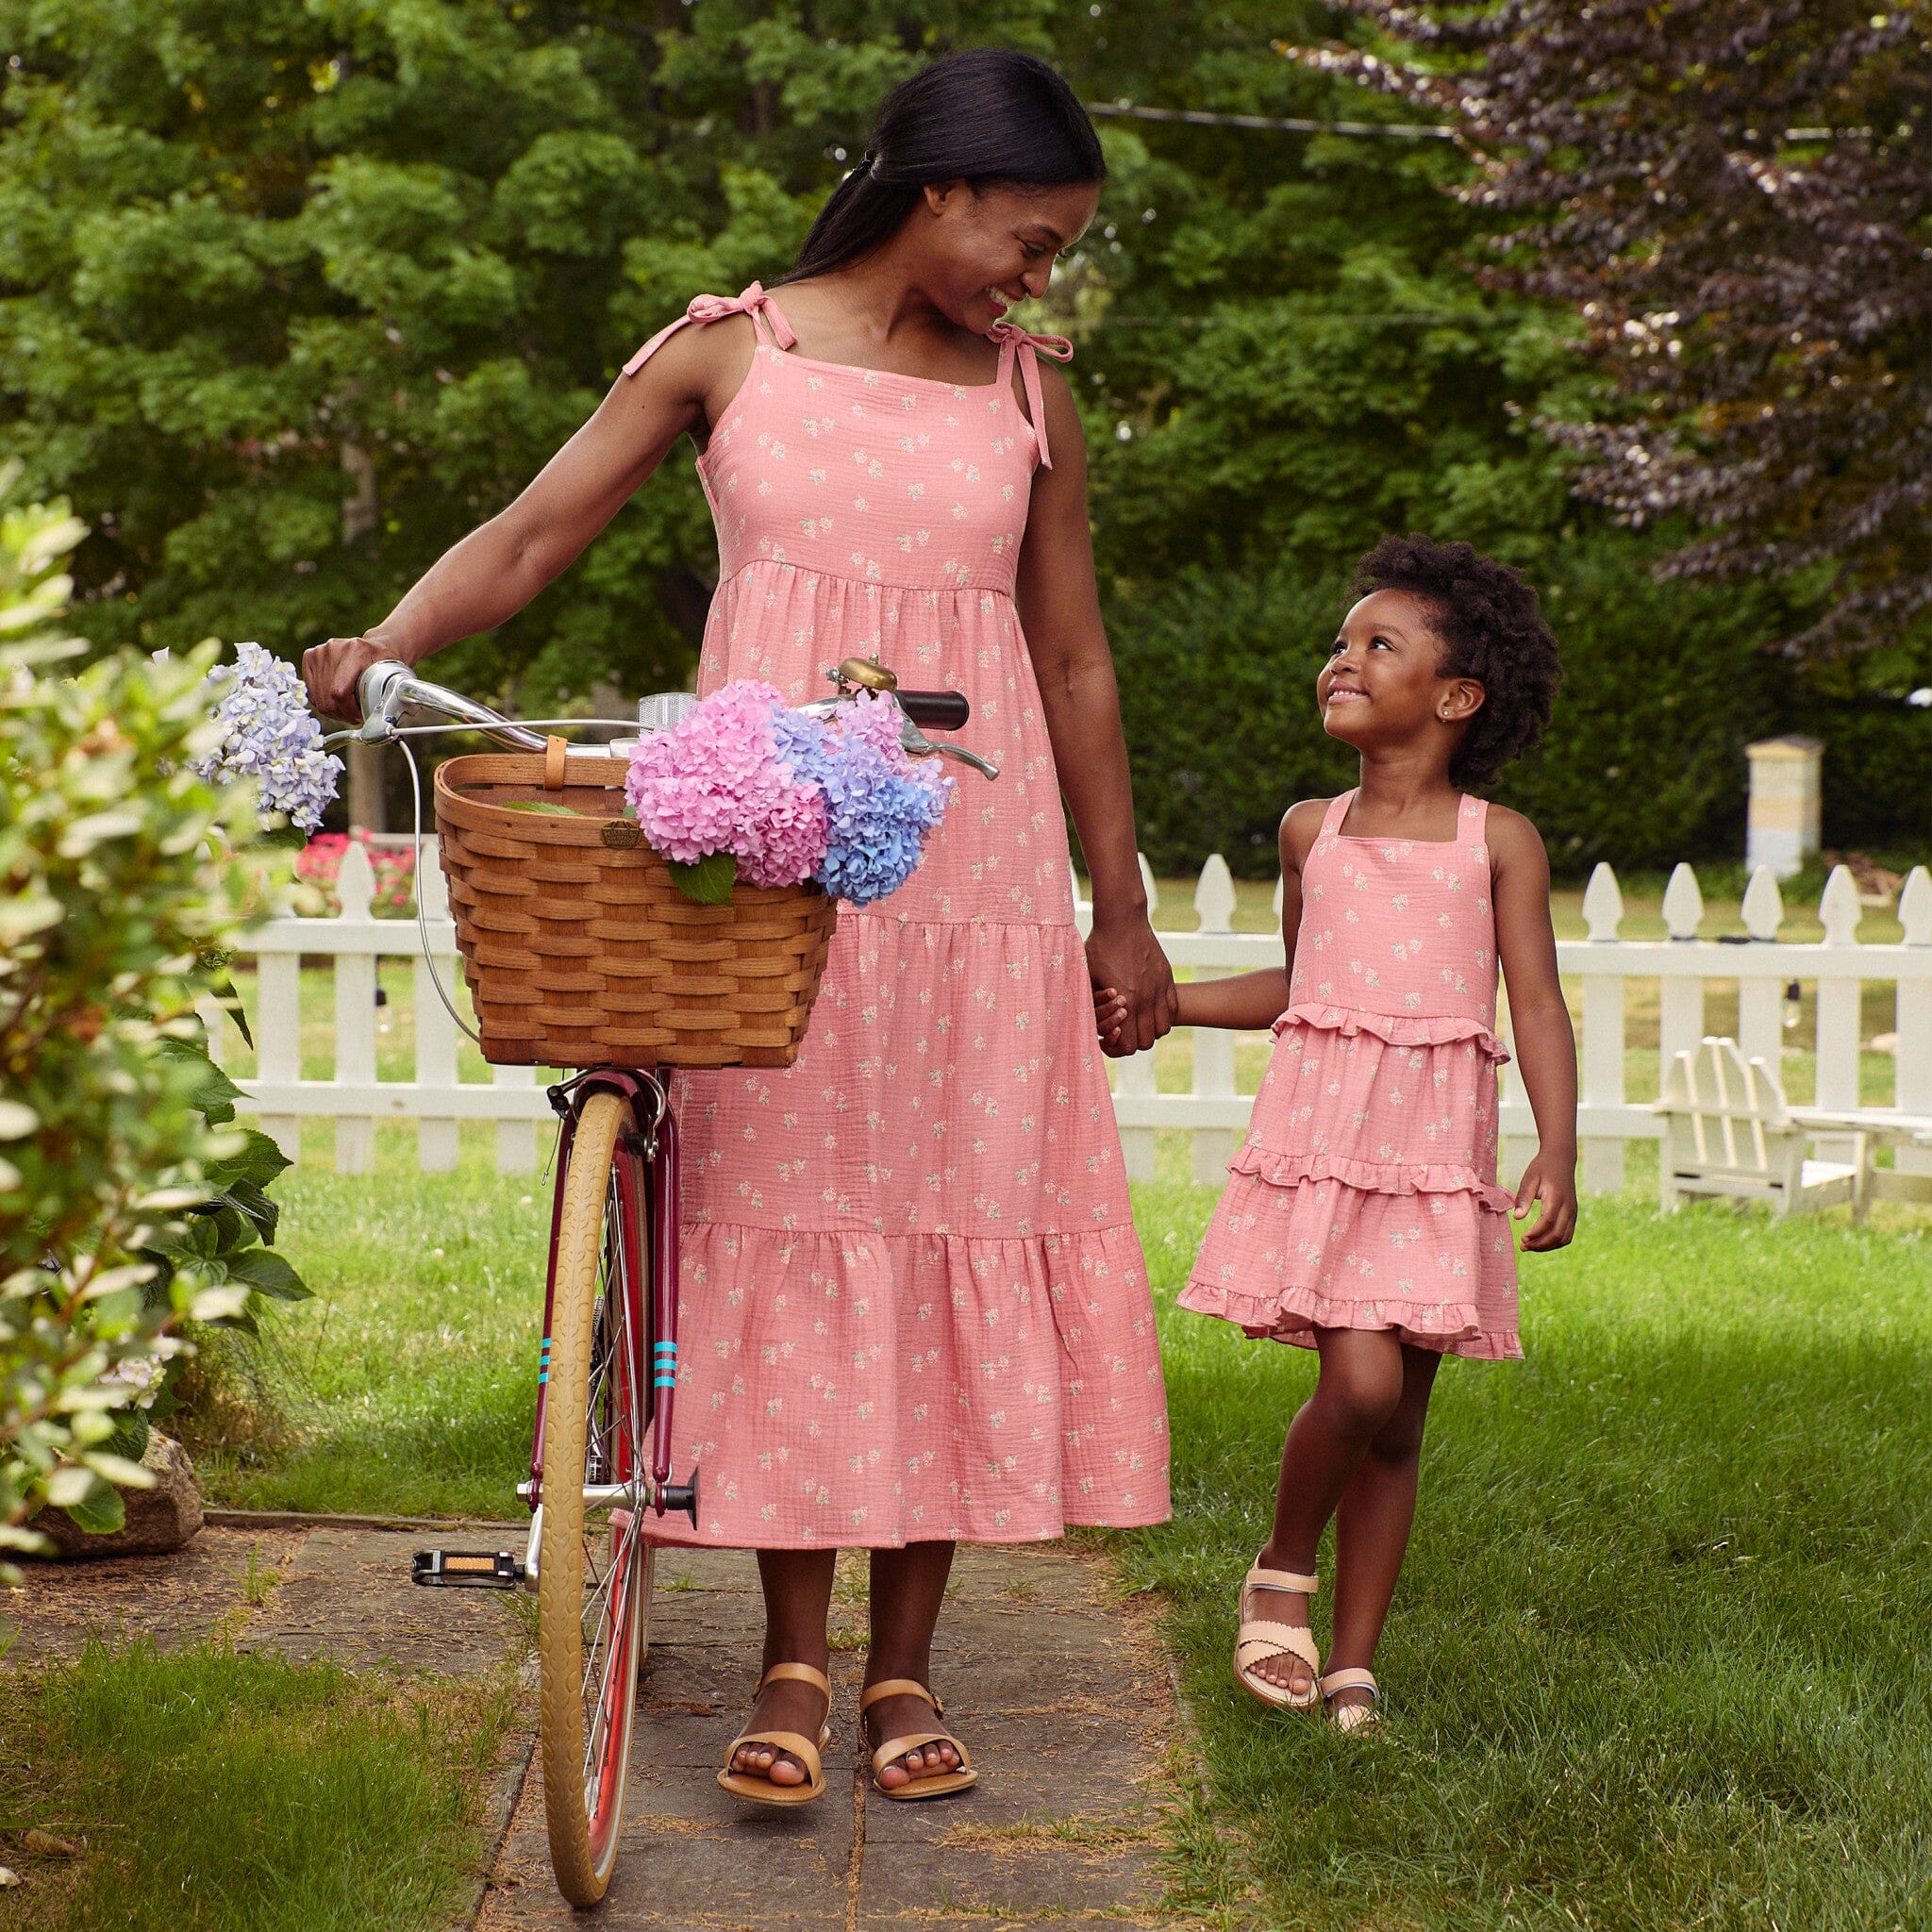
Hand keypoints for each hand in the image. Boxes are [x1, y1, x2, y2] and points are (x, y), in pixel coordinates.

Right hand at [301, 634, 393, 721]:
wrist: (373, 648)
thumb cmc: (384, 665)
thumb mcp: (393, 677)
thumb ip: (387, 695)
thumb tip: (380, 720)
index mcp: (355, 651)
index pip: (339, 693)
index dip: (349, 711)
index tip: (360, 714)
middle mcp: (333, 648)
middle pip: (327, 699)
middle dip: (343, 713)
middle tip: (356, 714)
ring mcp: (319, 652)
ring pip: (319, 699)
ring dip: (334, 710)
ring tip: (348, 707)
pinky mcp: (310, 657)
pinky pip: (312, 692)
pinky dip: (324, 701)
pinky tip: (337, 699)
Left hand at [1084, 910, 1176, 1056]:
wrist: (1122, 920)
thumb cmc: (1099, 947)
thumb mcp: (1087, 976)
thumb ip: (1091, 1003)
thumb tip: (1086, 1023)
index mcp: (1126, 1003)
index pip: (1129, 1046)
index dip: (1118, 1048)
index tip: (1108, 1038)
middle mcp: (1146, 1000)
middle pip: (1147, 1042)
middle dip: (1133, 1041)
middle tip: (1121, 1031)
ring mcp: (1159, 989)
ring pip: (1162, 1028)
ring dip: (1150, 1030)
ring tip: (1136, 1021)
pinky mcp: (1167, 979)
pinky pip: (1172, 1009)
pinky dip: (1162, 1015)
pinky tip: (1149, 1008)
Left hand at [1513, 1151, 1577, 1251]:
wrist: (1561, 1159)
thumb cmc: (1542, 1168)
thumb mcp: (1529, 1179)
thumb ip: (1523, 1198)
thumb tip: (1517, 1218)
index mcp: (1557, 1197)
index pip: (1548, 1221)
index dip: (1535, 1233)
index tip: (1522, 1238)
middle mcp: (1569, 1207)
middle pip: (1558, 1234)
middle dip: (1540, 1244)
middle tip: (1523, 1246)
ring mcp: (1573, 1212)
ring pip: (1564, 1238)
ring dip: (1547, 1246)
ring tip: (1530, 1246)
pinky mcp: (1573, 1214)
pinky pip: (1567, 1234)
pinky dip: (1555, 1242)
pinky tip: (1540, 1241)